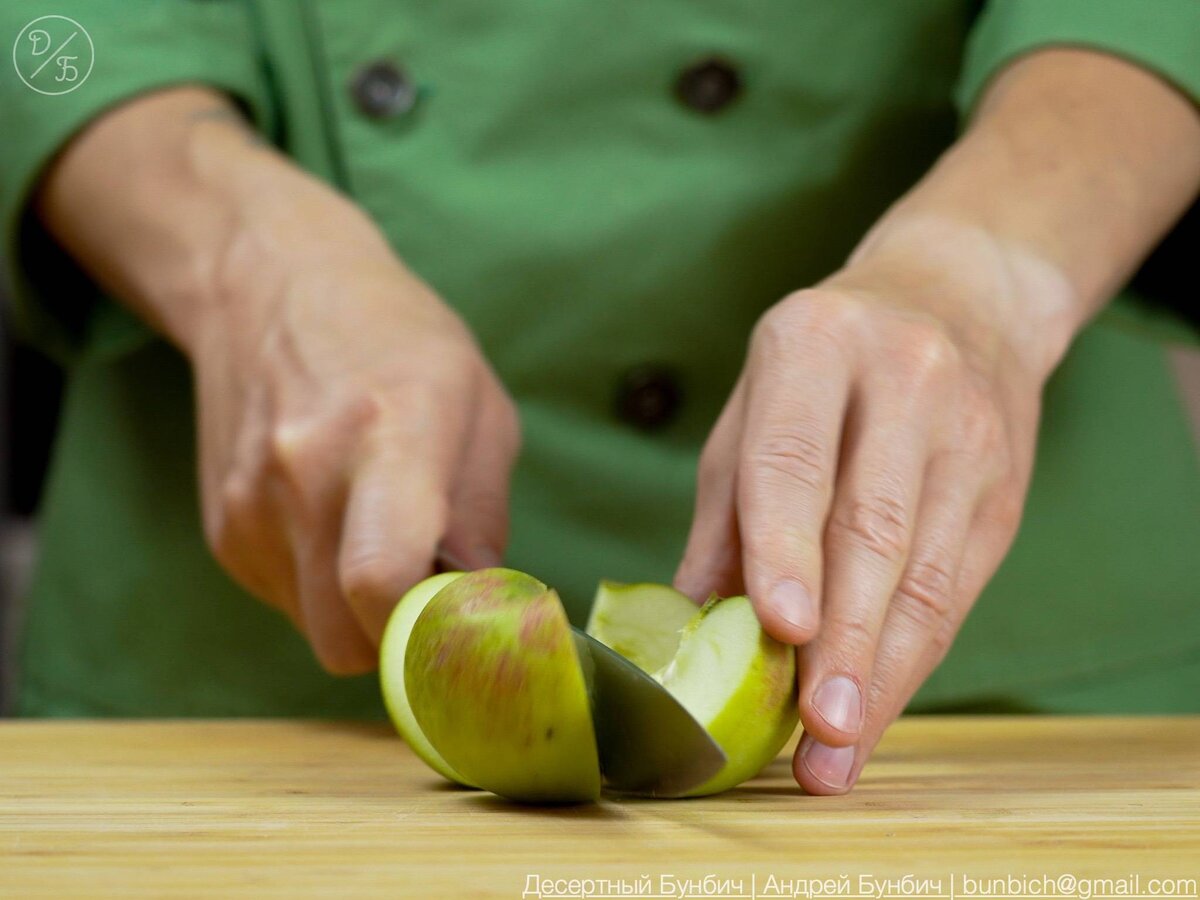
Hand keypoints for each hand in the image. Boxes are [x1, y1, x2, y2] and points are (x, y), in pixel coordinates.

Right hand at [34, 87, 520, 674]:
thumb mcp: (480, 404)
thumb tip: (480, 605)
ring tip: (381, 533)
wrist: (270, 285)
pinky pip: (287, 601)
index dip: (428, 630)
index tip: (463, 619)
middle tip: (434, 590)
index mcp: (389, 433)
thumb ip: (485, 513)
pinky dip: (323, 587)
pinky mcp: (222, 529)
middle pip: (349, 637)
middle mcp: (305, 475)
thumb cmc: (398, 339)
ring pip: (317, 631)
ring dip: (362, 613)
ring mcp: (251, 508)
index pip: (383, 579)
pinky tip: (336, 519)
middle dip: (403, 639)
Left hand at [675, 219, 1051, 793]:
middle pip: (872, 529)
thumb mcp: (755, 406)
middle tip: (815, 729)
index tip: (779, 629)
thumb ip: (725, 511)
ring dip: (881, 672)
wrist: (959, 300)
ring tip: (838, 749)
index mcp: (814, 344)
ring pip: (925, 574)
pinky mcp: (1003, 489)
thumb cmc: (824, 366)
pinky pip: (955, 589)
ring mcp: (966, 435)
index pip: (795, 458)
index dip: (786, 548)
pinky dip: (910, 658)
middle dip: (844, 640)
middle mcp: (902, 381)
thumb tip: (689, 625)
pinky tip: (874, 707)